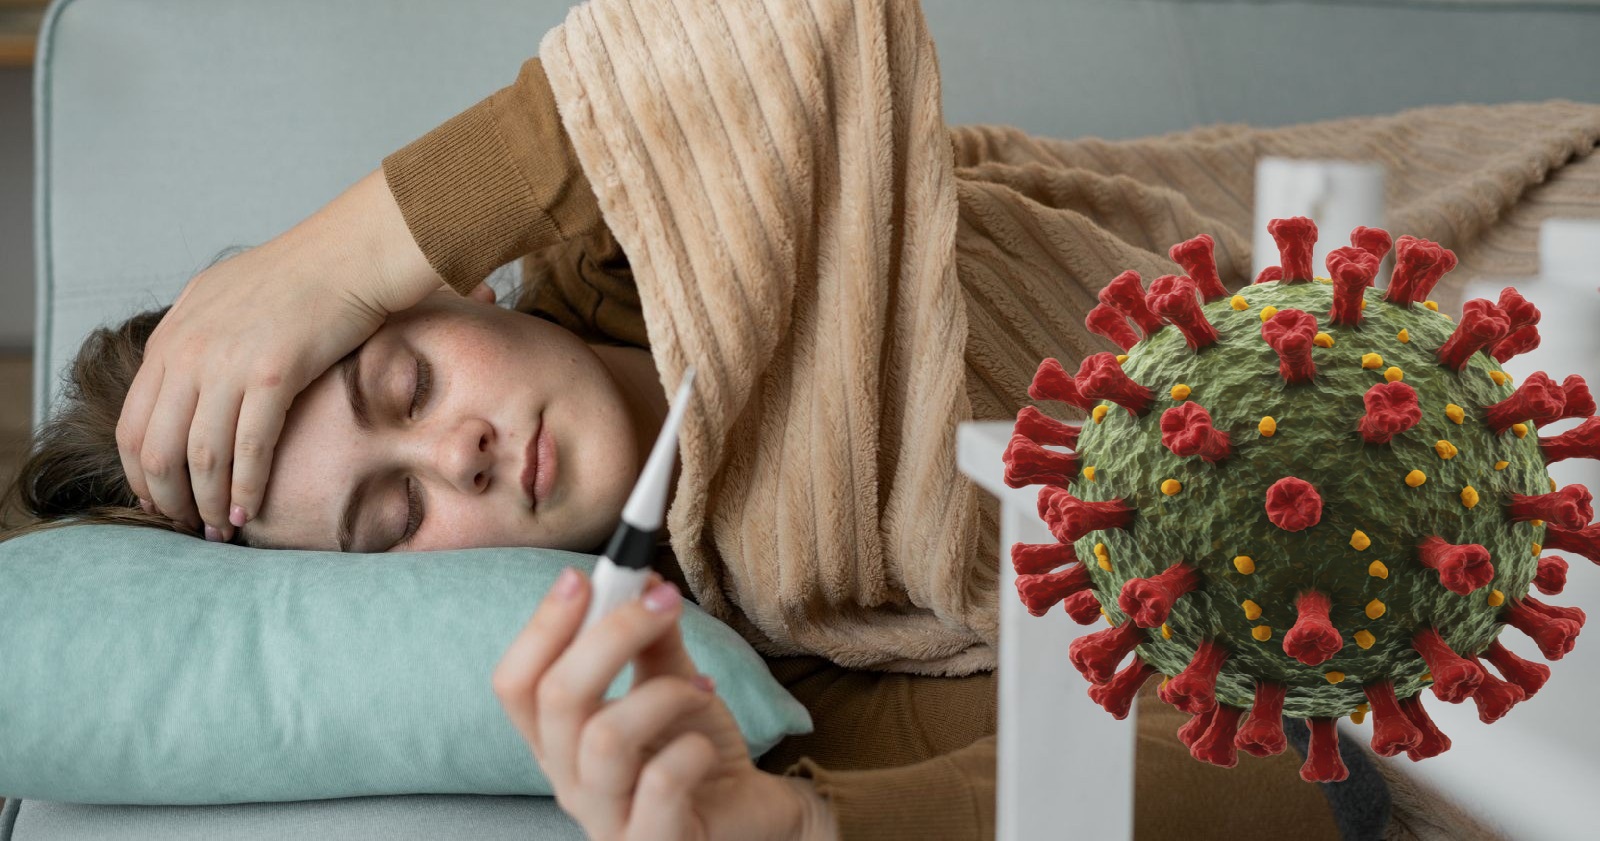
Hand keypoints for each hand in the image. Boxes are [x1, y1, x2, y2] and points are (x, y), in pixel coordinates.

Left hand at [116, 168, 444, 538]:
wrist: (349, 254)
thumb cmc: (300, 276)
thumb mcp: (223, 297)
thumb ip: (196, 339)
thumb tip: (188, 379)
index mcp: (171, 337)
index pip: (131, 422)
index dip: (140, 474)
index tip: (159, 501)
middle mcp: (187, 351)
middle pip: (156, 447)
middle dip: (168, 499)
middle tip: (187, 527)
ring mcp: (227, 362)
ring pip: (199, 455)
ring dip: (206, 503)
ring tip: (219, 529)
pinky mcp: (272, 373)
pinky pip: (248, 447)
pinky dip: (246, 487)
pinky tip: (248, 510)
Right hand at [493, 569, 836, 840]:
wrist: (749, 816)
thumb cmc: (696, 753)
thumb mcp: (673, 685)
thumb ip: (653, 640)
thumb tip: (643, 581)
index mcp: (558, 740)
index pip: (516, 683)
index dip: (542, 626)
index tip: (585, 576)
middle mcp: (568, 782)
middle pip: (556, 698)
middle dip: (611, 634)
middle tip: (663, 599)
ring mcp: (606, 820)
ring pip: (604, 738)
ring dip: (661, 694)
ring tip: (701, 689)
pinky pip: (661, 783)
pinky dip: (693, 748)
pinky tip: (707, 748)